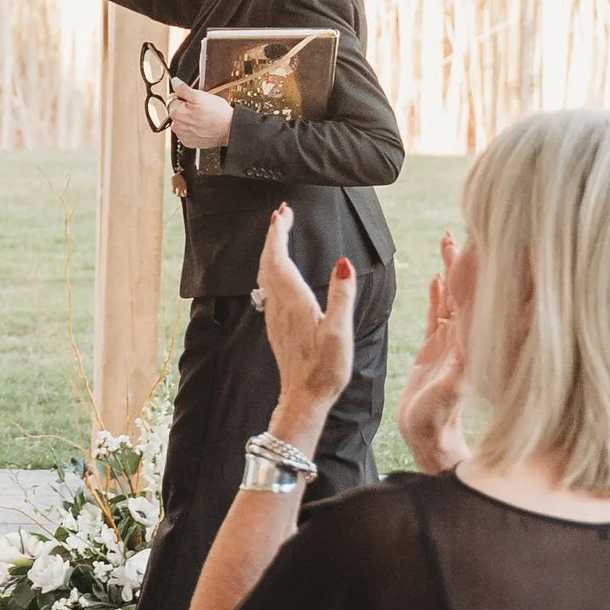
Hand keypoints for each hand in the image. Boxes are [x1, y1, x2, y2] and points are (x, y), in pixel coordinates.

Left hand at [167, 83, 233, 151]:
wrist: (229, 129)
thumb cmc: (217, 114)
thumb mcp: (200, 95)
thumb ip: (183, 89)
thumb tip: (175, 82)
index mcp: (176, 113)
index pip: (173, 99)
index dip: (184, 97)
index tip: (193, 99)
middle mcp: (177, 127)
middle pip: (177, 112)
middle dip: (186, 109)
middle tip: (200, 108)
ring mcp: (183, 136)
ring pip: (182, 122)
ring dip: (189, 119)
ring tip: (203, 118)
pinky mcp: (190, 142)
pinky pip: (187, 132)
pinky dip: (193, 129)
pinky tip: (203, 126)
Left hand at [255, 204, 354, 446]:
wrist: (305, 397)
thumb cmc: (325, 369)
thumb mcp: (340, 332)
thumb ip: (342, 295)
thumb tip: (343, 262)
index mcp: (294, 302)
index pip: (278, 258)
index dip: (278, 233)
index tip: (283, 212)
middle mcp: (279, 305)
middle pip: (268, 262)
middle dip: (273, 235)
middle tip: (282, 213)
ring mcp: (275, 315)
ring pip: (265, 274)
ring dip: (271, 250)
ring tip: (280, 233)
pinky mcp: (277, 324)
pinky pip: (268, 287)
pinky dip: (272, 268)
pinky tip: (279, 270)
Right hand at [396, 232, 471, 472]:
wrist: (427, 439)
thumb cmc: (437, 421)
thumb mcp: (447, 394)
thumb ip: (457, 370)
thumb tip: (467, 345)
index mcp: (470, 344)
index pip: (480, 300)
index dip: (485, 273)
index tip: (492, 245)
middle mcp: (465, 339)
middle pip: (470, 291)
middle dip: (469, 261)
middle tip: (468, 230)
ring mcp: (451, 342)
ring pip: (454, 297)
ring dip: (453, 271)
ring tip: (449, 242)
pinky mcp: (435, 350)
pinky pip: (436, 315)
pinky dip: (436, 295)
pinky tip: (434, 277)